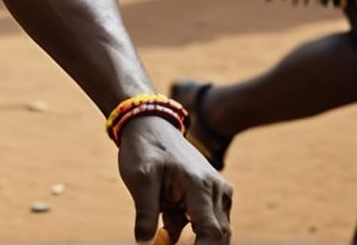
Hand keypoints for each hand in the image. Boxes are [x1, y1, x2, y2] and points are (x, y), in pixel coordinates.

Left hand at [119, 116, 231, 242]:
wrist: (149, 123)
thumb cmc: (144, 148)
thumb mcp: (138, 178)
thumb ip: (145, 212)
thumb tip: (144, 243)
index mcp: (199, 185)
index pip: (211, 232)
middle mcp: (216, 190)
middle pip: (218, 236)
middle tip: (166, 244)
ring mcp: (216, 192)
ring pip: (212, 231)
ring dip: (192, 240)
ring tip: (164, 225)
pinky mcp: (210, 196)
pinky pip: (203, 223)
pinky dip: (185, 231)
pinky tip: (165, 225)